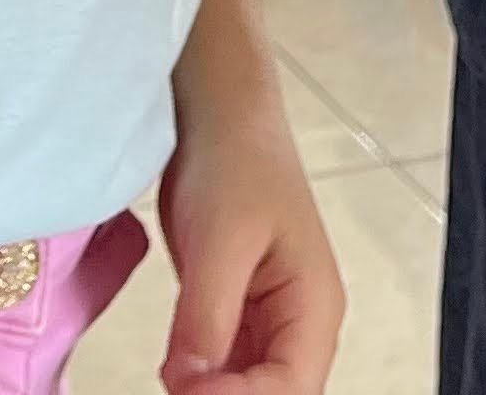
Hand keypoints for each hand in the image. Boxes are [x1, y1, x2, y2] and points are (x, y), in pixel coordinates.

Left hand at [154, 89, 344, 393]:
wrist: (220, 117)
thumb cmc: (236, 163)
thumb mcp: (220, 240)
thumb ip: (207, 317)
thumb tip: (188, 384)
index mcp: (314, 306)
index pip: (291, 387)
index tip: (186, 389)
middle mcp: (299, 322)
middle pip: (272, 392)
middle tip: (174, 387)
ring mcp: (267, 319)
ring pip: (245, 384)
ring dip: (209, 391)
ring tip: (171, 380)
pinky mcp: (236, 312)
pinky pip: (223, 365)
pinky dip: (198, 377)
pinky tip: (173, 370)